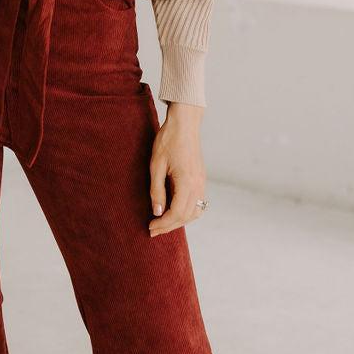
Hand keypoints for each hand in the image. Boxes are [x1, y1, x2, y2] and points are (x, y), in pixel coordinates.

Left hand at [148, 102, 206, 235]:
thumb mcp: (156, 166)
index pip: (177, 213)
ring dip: (180, 221)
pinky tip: (174, 211)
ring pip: (195, 212)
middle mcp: (198, 185)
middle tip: (153, 230)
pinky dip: (187, 212)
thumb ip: (157, 190)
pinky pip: (198, 203)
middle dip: (170, 226)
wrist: (185, 124)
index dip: (163, 224)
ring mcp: (202, 182)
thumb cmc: (168, 141)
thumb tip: (157, 212)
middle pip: (187, 216)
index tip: (150, 227)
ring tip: (163, 223)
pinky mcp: (201, 179)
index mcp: (187, 182)